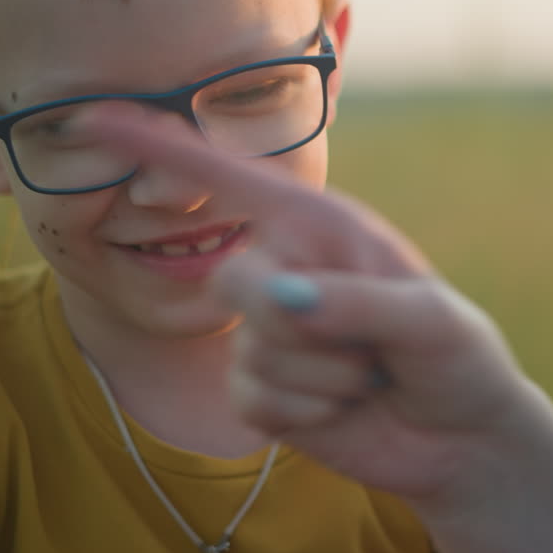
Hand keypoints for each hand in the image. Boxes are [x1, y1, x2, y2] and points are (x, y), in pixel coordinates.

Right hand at [86, 106, 552, 552]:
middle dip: (300, 325)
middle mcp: (286, 268)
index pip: (231, 179)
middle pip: (234, 282)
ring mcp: (268, 331)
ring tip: (370, 374)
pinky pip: (253, 401)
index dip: (162, 147)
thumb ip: (357, 302)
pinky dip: (309, 413)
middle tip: (367, 345)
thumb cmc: (457, 359)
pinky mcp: (262, 388)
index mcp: (323, 227)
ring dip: (325, 378)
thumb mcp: (431, 322)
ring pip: (252, 354)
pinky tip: (346, 405)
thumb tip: (278, 297)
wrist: (459, 437)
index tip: (93, 116)